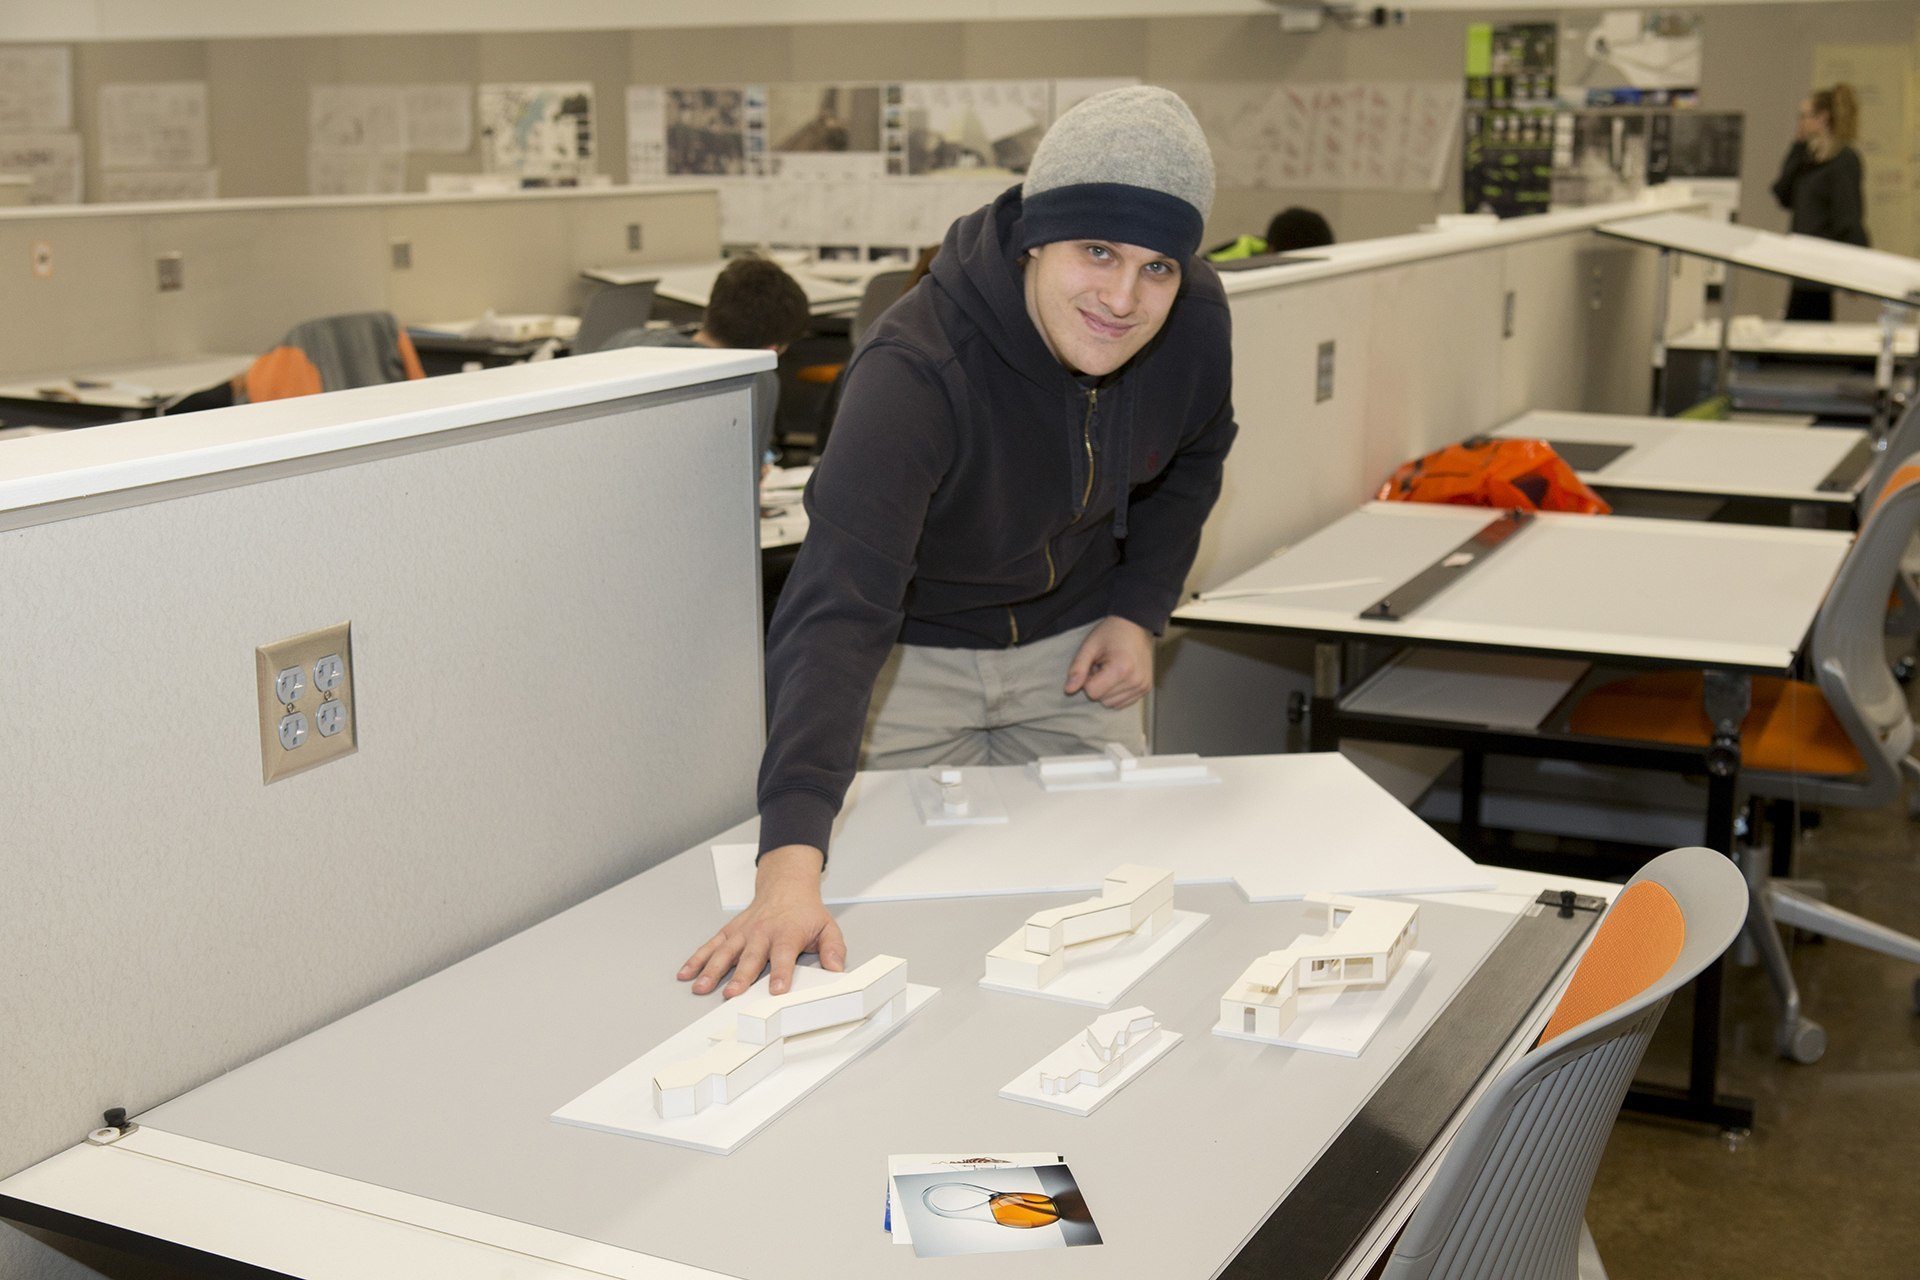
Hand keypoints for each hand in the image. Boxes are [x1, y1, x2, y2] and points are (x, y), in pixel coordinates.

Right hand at [678, 845, 845, 997]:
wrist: (785, 885)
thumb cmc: (805, 912)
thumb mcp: (827, 927)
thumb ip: (833, 949)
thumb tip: (836, 968)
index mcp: (787, 934)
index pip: (784, 955)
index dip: (781, 973)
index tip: (777, 989)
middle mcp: (762, 933)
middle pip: (750, 958)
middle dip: (740, 977)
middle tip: (732, 994)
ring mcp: (743, 932)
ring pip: (725, 953)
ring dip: (712, 971)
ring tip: (702, 988)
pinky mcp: (730, 932)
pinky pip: (711, 946)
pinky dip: (697, 959)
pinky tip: (686, 973)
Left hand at [1063, 615, 1153, 709]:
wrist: (1136, 625)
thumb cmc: (1110, 633)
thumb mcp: (1089, 646)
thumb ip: (1077, 669)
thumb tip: (1068, 690)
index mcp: (1121, 669)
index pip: (1092, 692)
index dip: (1087, 679)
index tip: (1094, 665)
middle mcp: (1135, 681)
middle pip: (1102, 699)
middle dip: (1097, 685)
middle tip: (1102, 666)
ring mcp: (1142, 686)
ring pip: (1111, 704)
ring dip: (1106, 690)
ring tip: (1111, 670)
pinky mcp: (1146, 689)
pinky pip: (1122, 703)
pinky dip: (1116, 693)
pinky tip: (1119, 676)